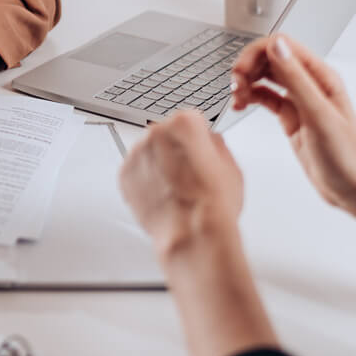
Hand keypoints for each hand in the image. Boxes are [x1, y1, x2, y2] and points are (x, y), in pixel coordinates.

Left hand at [119, 110, 244, 258]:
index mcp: (184, 124)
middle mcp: (156, 133)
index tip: (198, 149)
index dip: (197, 138)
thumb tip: (209, 142)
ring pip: (148, 152)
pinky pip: (135, 171)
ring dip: (158, 165)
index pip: (189, 120)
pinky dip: (145, 181)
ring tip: (176, 189)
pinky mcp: (124, 174)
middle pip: (165, 135)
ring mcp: (137, 153)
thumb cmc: (213, 205)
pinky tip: (162, 196)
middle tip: (188, 175)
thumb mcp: (231, 167)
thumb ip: (216, 146)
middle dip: (174, 151)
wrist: (192, 235)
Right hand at [229, 34, 355, 208]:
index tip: (241, 70)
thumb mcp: (318, 115)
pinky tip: (241, 105)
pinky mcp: (289, 115)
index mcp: (321, 77)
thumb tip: (277, 47)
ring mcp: (298, 99)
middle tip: (235, 86)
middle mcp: (309, 84)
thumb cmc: (345, 156)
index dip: (257, 53)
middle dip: (248, 67)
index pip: (282, 46)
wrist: (351, 188)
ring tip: (236, 97)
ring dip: (246, 81)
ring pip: (264, 76)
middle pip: (270, 58)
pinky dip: (249, 97)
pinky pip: (264, 96)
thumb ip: (296, 79)